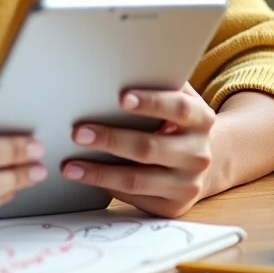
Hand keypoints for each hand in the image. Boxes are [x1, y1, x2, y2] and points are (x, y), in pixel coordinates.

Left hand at [61, 83, 216, 217]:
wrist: (203, 157)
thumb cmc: (174, 118)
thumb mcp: (175, 97)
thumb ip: (156, 83)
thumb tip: (114, 66)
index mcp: (200, 119)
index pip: (177, 108)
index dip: (150, 102)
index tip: (120, 98)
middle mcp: (198, 153)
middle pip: (150, 147)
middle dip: (111, 139)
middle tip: (78, 132)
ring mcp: (187, 183)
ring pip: (138, 179)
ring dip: (100, 172)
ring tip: (70, 166)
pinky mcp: (173, 206)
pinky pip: (135, 197)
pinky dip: (106, 186)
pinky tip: (85, 178)